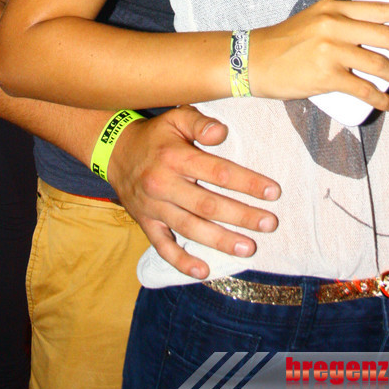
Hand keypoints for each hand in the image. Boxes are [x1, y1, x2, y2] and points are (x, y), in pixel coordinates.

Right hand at [106, 105, 280, 279]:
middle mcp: (164, 184)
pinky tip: (204, 271)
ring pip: (190, 228)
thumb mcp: (176, 118)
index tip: (273, 192)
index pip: (218, 172)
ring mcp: (154, 207)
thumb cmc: (156, 135)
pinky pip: (163, 247)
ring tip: (248, 248)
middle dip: (241, 216)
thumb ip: (200, 123)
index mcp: (175, 157)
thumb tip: (221, 132)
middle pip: (208, 204)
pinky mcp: (146, 223)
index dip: (247, 183)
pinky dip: (182, 262)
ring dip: (220, 240)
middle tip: (269, 223)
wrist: (115, 151)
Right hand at [250, 0, 388, 112]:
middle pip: (387, 35)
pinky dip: (382, 99)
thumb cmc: (285, 43)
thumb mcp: (315, 20)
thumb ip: (344, 23)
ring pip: (380, 64)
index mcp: (334, 8)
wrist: (253, 60)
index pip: (381, 7)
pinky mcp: (325, 76)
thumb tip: (380, 36)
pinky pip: (364, 89)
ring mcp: (330, 50)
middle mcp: (334, 24)